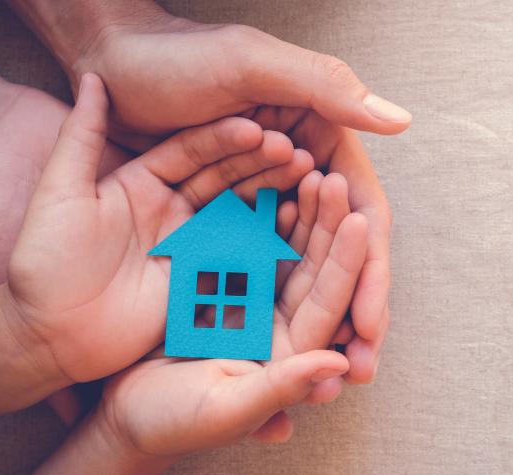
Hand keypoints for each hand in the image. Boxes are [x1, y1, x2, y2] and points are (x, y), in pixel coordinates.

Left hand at [3, 73, 313, 384]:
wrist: (49, 334)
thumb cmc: (44, 262)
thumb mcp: (59, 193)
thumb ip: (80, 137)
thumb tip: (93, 76)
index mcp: (142, 183)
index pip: (190, 151)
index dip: (223, 138)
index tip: (256, 127)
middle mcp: (172, 209)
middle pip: (223, 178)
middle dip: (258, 163)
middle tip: (294, 151)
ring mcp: (189, 245)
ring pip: (237, 212)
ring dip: (269, 194)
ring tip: (305, 178)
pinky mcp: (200, 279)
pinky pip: (239, 254)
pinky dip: (266, 238)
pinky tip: (293, 221)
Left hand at [60, 8, 402, 382]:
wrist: (110, 63)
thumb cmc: (179, 56)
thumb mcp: (251, 64)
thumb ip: (326, 90)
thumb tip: (401, 123)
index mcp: (321, 139)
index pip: (362, 215)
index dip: (373, 273)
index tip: (372, 327)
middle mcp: (298, 175)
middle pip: (339, 253)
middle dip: (355, 313)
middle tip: (362, 371)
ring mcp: (261, 200)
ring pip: (304, 270)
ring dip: (323, 323)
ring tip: (331, 380)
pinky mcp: (222, 218)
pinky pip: (256, 268)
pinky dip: (272, 308)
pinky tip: (280, 352)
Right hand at [99, 171, 366, 455]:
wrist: (122, 414)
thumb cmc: (172, 423)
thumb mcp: (225, 409)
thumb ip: (279, 388)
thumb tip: (338, 367)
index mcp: (290, 352)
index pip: (326, 303)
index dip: (343, 264)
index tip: (357, 221)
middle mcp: (277, 322)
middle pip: (311, 267)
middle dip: (324, 224)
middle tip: (334, 178)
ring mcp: (249, 298)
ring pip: (282, 246)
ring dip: (296, 209)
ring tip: (306, 165)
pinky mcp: (218, 281)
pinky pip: (243, 240)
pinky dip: (254, 210)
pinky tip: (263, 176)